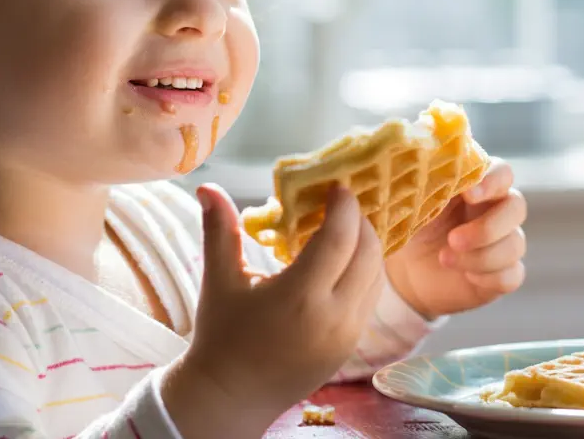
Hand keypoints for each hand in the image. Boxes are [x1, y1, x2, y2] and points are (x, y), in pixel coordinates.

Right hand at [162, 184, 384, 438]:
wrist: (231, 397)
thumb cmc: (221, 337)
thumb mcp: (219, 280)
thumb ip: (220, 230)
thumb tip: (207, 186)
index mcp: (300, 297)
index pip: (339, 239)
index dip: (344, 207)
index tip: (338, 186)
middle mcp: (333, 317)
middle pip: (368, 253)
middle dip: (360, 221)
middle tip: (342, 203)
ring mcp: (348, 335)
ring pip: (376, 276)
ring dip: (366, 246)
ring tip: (343, 228)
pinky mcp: (352, 346)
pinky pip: (370, 298)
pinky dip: (364, 272)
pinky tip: (342, 261)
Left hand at [384, 158, 526, 318]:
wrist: (406, 267)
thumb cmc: (412, 223)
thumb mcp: (414, 201)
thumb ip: (428, 179)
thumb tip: (432, 153)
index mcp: (479, 185)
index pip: (502, 173)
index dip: (491, 181)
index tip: (469, 194)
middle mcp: (497, 210)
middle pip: (517, 207)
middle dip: (488, 226)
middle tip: (454, 239)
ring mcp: (504, 243)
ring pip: (514, 245)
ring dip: (481, 256)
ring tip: (444, 258)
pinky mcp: (502, 274)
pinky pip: (512, 275)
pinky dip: (489, 277)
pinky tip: (465, 276)